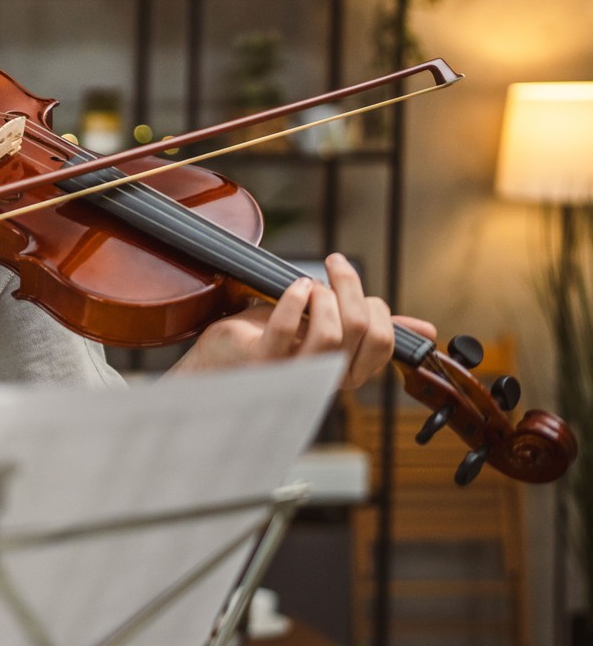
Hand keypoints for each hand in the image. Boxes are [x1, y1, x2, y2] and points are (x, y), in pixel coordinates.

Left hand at [175, 253, 436, 388]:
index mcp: (347, 374)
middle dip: (351, 289)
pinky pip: (285, 328)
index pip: (384, 342)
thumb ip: (370, 331)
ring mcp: (292, 373)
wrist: (217, 366)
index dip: (376, 308)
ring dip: (324, 296)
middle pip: (361, 330)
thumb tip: (427, 331)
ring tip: (310, 284)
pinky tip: (294, 287)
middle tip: (334, 265)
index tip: (355, 288)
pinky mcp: (260, 362)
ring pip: (329, 333)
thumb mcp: (326, 332)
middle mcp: (324, 380)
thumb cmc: (272, 345)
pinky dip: (293, 299)